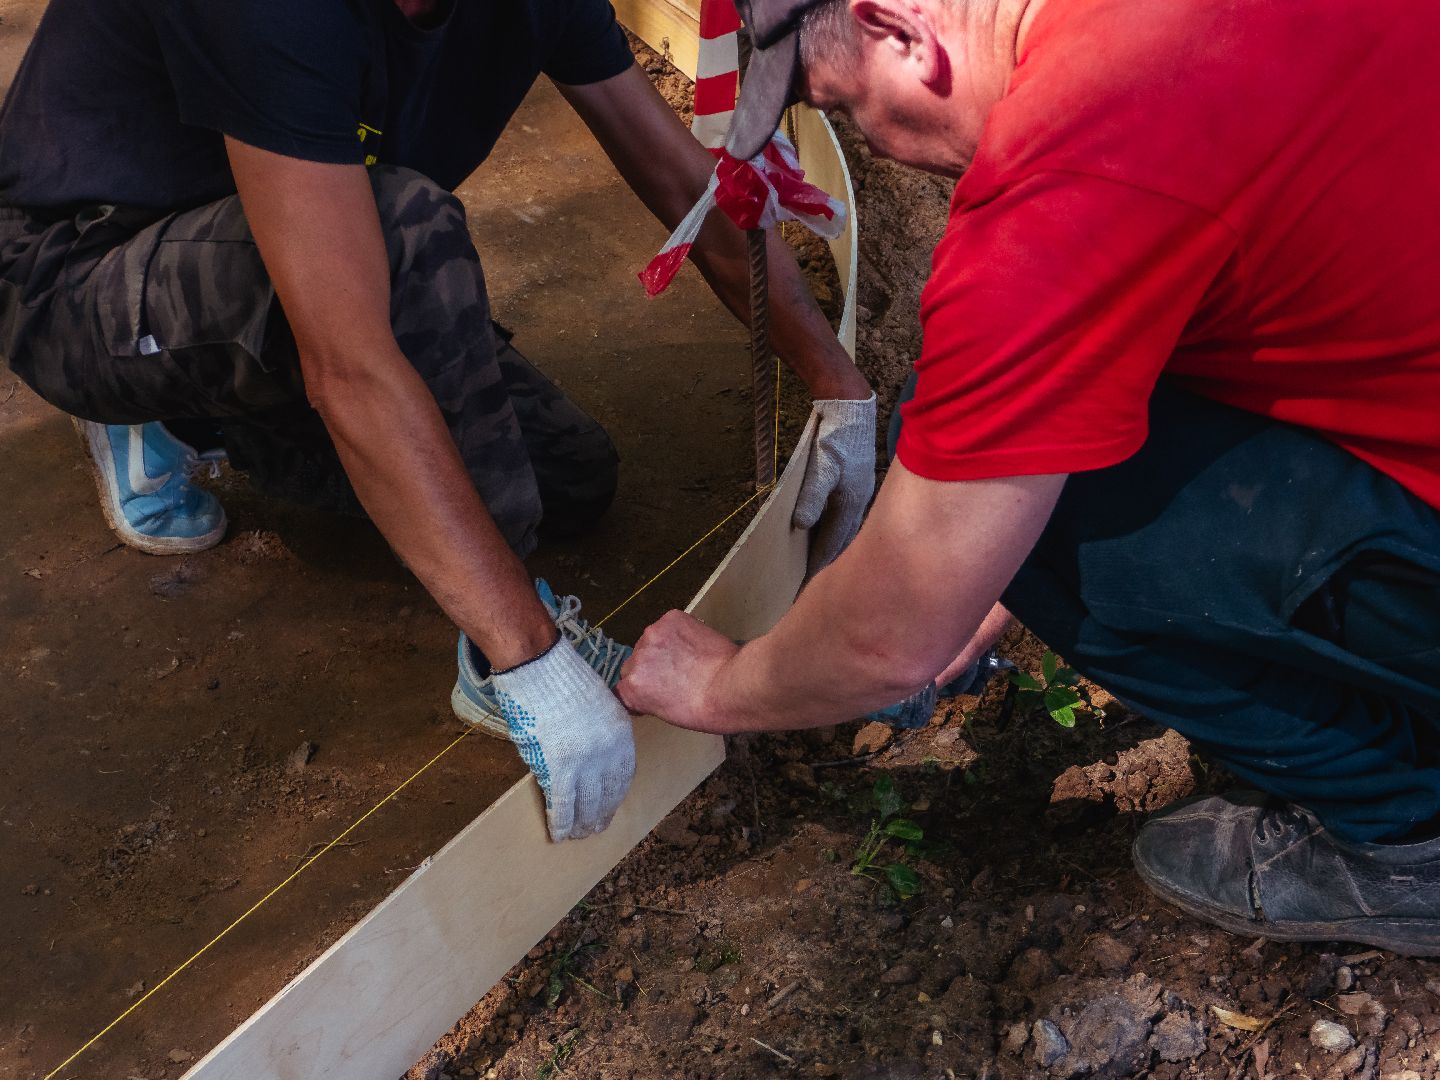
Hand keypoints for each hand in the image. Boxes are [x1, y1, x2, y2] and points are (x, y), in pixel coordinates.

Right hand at [493, 638, 635, 840]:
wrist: (539, 665)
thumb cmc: (562, 677)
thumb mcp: (599, 701)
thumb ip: (602, 728)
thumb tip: (594, 751)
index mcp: (620, 733)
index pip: (623, 775)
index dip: (614, 795)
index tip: (610, 806)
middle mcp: (608, 750)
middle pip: (607, 793)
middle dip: (600, 814)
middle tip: (596, 828)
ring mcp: (584, 760)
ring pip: (586, 804)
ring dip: (583, 824)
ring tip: (578, 836)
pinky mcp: (557, 765)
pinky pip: (561, 803)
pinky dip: (561, 822)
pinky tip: (559, 834)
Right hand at [616, 610, 743, 733]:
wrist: (732, 686)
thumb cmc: (705, 709)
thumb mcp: (666, 713)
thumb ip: (648, 696)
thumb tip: (652, 687)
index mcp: (631, 688)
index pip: (621, 687)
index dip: (639, 687)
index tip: (653, 690)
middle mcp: (636, 660)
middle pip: (634, 662)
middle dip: (650, 667)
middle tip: (674, 675)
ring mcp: (652, 635)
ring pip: (651, 641)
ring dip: (663, 647)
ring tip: (688, 658)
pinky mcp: (670, 619)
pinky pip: (668, 624)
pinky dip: (678, 631)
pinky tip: (695, 643)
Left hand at [793, 394, 876, 578]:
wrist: (851, 406)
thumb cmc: (838, 436)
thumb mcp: (821, 466)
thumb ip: (812, 496)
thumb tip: (802, 525)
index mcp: (853, 501)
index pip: (834, 541)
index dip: (820, 561)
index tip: (807, 581)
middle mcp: (860, 500)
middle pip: (842, 538)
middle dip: (827, 558)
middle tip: (810, 578)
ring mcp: (859, 491)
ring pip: (844, 526)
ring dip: (831, 542)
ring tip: (815, 559)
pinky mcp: (855, 481)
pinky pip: (844, 513)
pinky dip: (833, 526)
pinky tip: (823, 528)